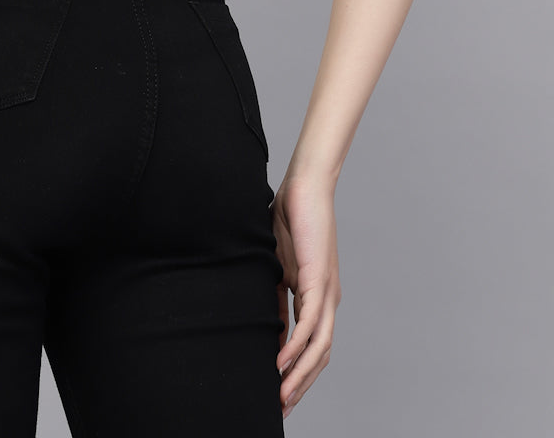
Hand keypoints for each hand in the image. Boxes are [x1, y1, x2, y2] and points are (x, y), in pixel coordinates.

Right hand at [270, 172, 342, 418]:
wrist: (304, 185)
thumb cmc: (291, 218)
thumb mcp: (278, 265)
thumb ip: (276, 294)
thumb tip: (268, 325)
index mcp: (317, 297)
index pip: (312, 346)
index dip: (298, 373)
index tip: (280, 396)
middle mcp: (327, 300)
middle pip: (320, 356)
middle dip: (301, 385)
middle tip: (281, 409)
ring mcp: (326, 292)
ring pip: (319, 347)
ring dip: (300, 375)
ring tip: (282, 397)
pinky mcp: (318, 279)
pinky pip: (310, 322)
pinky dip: (296, 346)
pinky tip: (282, 362)